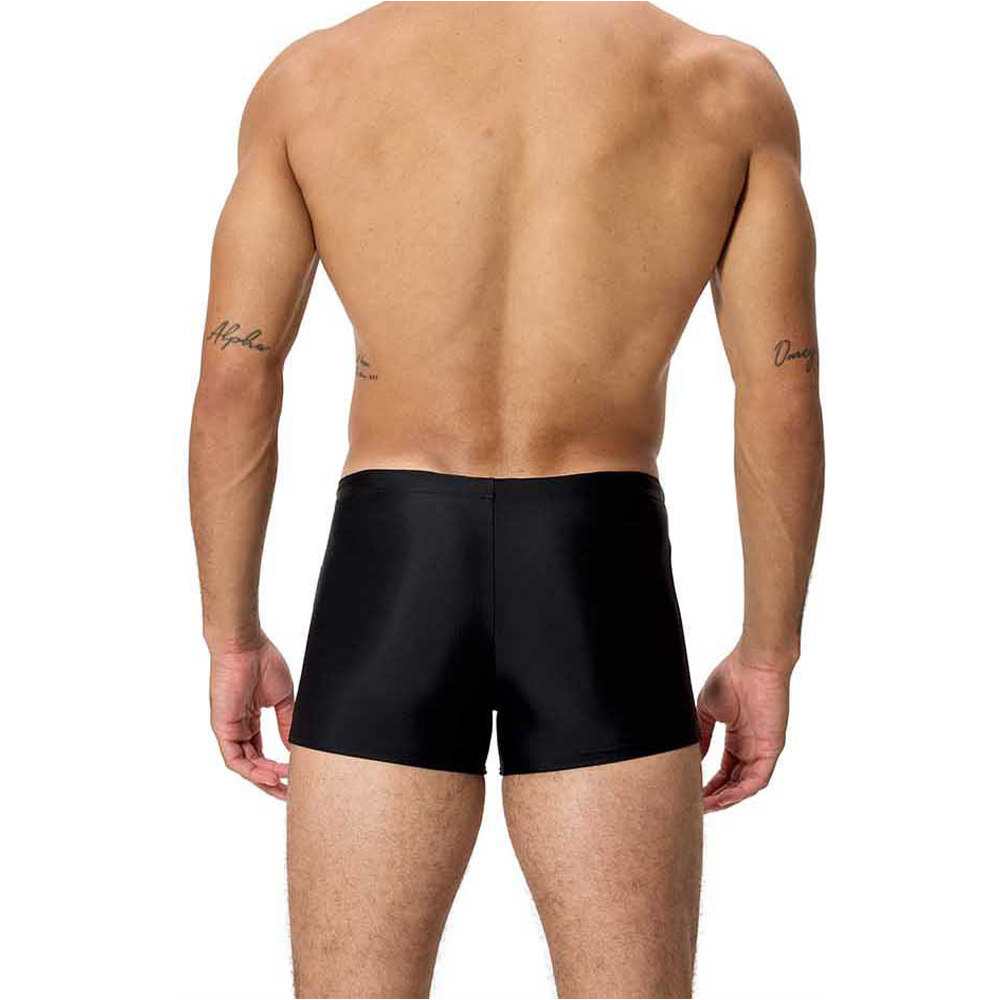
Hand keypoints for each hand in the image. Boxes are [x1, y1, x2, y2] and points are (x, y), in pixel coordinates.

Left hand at [209, 633, 293, 800]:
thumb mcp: (283, 698)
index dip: (278, 769)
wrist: (245, 645)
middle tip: (290, 794)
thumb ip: (287, 724)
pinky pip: (235, 759)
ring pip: (245, 766)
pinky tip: (271, 773)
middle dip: (271, 782)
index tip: (295, 778)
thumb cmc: (263, 662)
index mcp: (251, 720)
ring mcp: (229, 730)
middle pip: (253, 765)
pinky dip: (252, 770)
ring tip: (284, 785)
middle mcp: (238, 728)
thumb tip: (294, 748)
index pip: (262, 754)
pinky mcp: (222, 729)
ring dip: (264, 779)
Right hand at [696, 647, 790, 811]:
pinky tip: (722, 798)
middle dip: (715, 797)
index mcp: (738, 738)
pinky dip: (740, 792)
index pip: (724, 771)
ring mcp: (762, 750)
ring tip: (705, 806)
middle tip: (695, 806)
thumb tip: (691, 759)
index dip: (709, 785)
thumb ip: (702, 735)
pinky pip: (757, 780)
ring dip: (726, 800)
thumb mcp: (707, 710)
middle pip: (734, 783)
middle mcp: (751, 748)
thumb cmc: (731, 678)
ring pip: (745, 786)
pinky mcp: (771, 749)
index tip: (692, 793)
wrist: (754, 663)